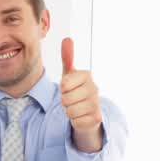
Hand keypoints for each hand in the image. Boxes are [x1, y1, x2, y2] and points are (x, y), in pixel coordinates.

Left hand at [59, 37, 103, 151]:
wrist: (88, 111)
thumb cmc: (76, 91)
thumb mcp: (70, 74)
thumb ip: (67, 58)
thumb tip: (67, 39)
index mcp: (87, 75)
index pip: (64, 84)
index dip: (62, 88)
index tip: (68, 88)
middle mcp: (95, 88)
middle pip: (66, 99)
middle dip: (65, 101)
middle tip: (71, 99)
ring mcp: (97, 104)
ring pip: (70, 111)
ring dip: (69, 111)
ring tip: (75, 107)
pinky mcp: (96, 119)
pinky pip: (76, 122)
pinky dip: (75, 121)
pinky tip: (81, 116)